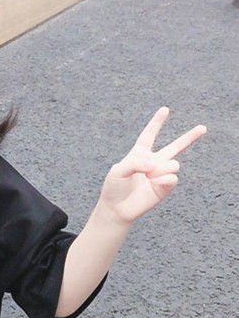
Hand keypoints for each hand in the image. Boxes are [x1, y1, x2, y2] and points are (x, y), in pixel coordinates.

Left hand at [98, 107, 205, 225]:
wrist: (117, 208)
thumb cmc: (114, 187)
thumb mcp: (118, 170)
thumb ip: (136, 163)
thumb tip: (156, 165)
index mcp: (138, 154)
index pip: (148, 135)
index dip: (156, 123)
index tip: (165, 109)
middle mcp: (152, 162)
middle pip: (175, 147)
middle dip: (189, 137)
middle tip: (203, 128)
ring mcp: (161, 175)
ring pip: (174, 164)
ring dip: (161, 169)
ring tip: (149, 177)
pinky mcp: (165, 187)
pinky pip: (173, 178)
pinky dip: (163, 179)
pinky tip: (154, 183)